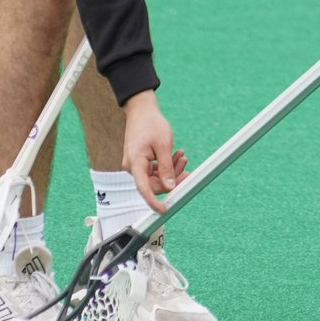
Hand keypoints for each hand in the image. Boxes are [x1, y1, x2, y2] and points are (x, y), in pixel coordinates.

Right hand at [122, 90, 187, 211]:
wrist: (142, 110)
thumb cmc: (151, 124)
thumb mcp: (164, 145)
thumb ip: (167, 168)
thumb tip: (170, 187)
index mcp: (135, 164)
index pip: (144, 189)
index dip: (153, 202)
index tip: (164, 210)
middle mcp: (132, 167)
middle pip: (153, 184)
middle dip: (172, 178)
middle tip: (187, 167)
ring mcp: (135, 165)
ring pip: (156, 177)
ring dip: (171, 170)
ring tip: (183, 156)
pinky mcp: (140, 162)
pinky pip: (154, 170)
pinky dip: (166, 165)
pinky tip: (177, 155)